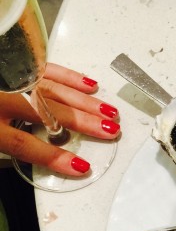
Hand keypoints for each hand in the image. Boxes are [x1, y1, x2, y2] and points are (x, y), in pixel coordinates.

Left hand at [0, 63, 120, 176]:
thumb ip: (0, 144)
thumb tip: (23, 152)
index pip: (23, 142)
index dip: (52, 157)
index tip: (79, 168)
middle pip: (46, 110)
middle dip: (83, 122)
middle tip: (110, 132)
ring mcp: (8, 75)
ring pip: (51, 87)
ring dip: (84, 101)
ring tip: (109, 113)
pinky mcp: (12, 62)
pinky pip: (44, 67)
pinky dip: (68, 76)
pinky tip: (88, 84)